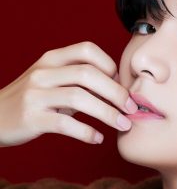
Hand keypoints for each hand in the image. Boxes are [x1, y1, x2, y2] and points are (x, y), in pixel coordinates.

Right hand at [0, 41, 137, 146]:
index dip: (110, 65)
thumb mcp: (54, 81)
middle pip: (88, 74)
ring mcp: (35, 95)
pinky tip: (98, 138)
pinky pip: (65, 124)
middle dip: (116, 92)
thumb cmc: (35, 99)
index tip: (121, 84)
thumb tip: (120, 87)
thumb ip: (81, 80)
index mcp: (52, 59)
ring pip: (79, 98)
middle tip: (132, 108)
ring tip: (124, 125)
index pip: (87, 50)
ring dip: (108, 113)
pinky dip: (86, 132)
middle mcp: (43, 73)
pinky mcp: (31, 118)